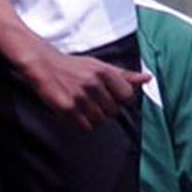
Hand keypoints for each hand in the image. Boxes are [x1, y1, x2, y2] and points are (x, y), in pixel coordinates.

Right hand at [19, 46, 149, 129]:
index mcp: (104, 72)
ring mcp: (80, 96)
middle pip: (113, 111)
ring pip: (99, 121)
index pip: (127, 96)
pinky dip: (79, 122)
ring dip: (91, 117)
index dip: (119, 99)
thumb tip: (148, 78)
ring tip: (80, 105)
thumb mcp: (100, 66)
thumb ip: (124, 75)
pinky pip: (84, 126)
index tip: (108, 95)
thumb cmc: (74, 67)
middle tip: (91, 100)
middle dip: (104, 109)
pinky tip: (72, 110)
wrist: (44, 64)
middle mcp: (93, 83)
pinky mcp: (66, 107)